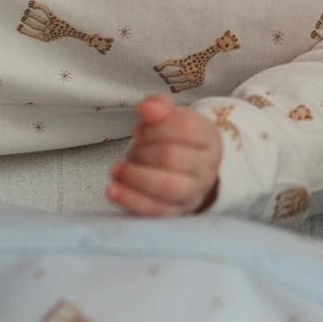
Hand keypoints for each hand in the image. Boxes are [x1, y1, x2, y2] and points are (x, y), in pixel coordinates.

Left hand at [107, 97, 222, 216]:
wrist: (187, 175)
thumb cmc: (175, 143)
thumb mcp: (170, 118)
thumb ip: (158, 107)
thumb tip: (147, 108)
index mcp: (209, 140)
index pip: (186, 129)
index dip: (156, 128)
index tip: (140, 130)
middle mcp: (206, 169)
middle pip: (173, 157)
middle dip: (143, 151)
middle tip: (132, 149)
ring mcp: (193, 194)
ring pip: (167, 187)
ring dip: (135, 176)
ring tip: (117, 169)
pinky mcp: (176, 214)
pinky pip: (155, 211)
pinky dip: (130, 200)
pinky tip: (113, 190)